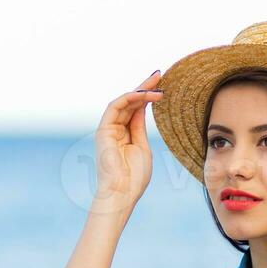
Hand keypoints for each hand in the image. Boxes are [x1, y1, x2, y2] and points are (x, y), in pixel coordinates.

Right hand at [89, 70, 162, 216]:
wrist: (122, 193)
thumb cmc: (134, 178)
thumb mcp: (142, 148)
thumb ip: (140, 128)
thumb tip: (144, 108)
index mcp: (125, 135)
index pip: (136, 110)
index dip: (148, 97)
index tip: (163, 87)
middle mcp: (115, 129)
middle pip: (130, 102)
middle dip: (145, 87)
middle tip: (160, 74)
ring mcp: (108, 129)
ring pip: (123, 101)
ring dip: (140, 90)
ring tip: (157, 83)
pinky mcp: (103, 130)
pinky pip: (115, 106)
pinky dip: (130, 98)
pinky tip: (145, 95)